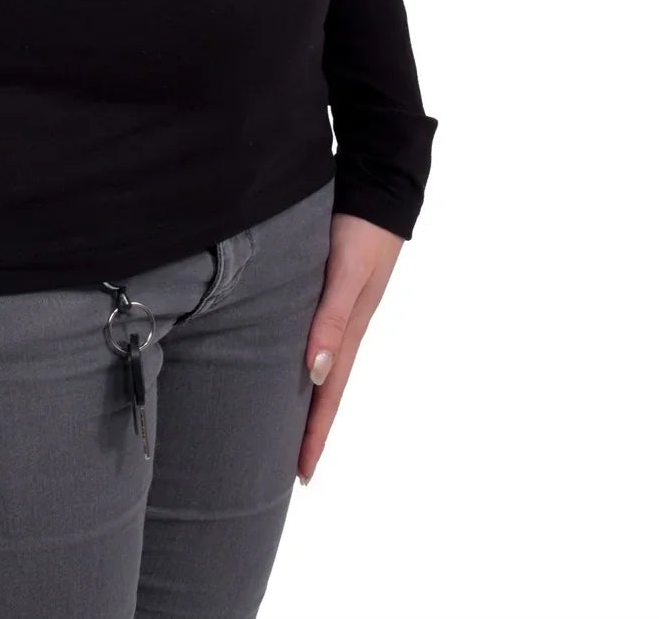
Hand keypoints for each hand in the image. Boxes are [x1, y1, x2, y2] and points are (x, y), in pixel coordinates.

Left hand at [297, 208, 401, 484]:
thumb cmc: (363, 228)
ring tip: (280, 426)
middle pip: (323, 387)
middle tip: (285, 467)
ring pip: (317, 363)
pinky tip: (285, 361)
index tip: (302, 475)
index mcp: (350, 329)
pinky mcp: (329, 286)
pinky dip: (301, 359)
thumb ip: (332, 317)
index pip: (330, 394)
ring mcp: (338, 306)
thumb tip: (316, 371)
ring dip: (303, 397)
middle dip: (307, 426)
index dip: (315, 433)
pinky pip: (313, 334)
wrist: (378, 182)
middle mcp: (344, 324)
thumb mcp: (348, 272)